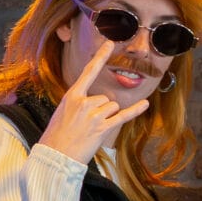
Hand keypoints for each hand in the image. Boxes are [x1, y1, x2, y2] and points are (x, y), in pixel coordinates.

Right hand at [37, 45, 150, 165]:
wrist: (55, 157)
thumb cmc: (56, 136)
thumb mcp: (63, 112)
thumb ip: (79, 103)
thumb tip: (98, 103)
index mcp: (72, 96)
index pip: (89, 71)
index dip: (101, 57)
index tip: (110, 43)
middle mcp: (84, 102)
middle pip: (105, 98)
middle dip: (101, 110)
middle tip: (86, 125)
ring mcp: (94, 115)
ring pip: (112, 107)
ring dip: (107, 117)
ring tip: (92, 130)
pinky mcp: (103, 128)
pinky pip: (123, 116)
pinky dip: (135, 110)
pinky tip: (146, 104)